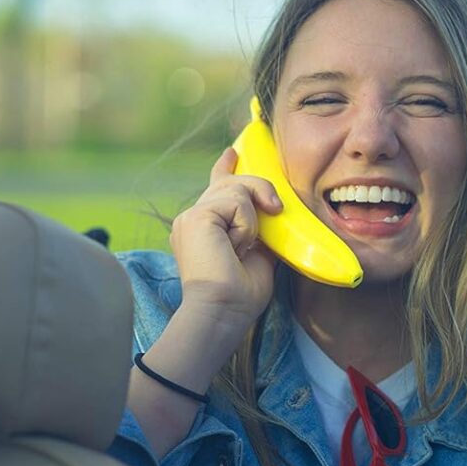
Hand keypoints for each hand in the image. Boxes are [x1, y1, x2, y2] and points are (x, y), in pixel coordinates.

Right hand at [170, 147, 282, 334]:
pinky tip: (235, 246)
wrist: (222, 312)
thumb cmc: (239, 296)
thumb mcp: (258, 257)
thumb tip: (274, 217)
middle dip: (259, 190)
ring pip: (238, 190)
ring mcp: (191, 216)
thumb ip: (261, 233)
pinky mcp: (197, 217)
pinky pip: (237, 202)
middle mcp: (194, 219)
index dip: (224, 168)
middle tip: (275, 209)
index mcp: (205, 228)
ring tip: (242, 248)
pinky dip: (246, 225)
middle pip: (232, 183)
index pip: (215, 189)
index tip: (232, 153)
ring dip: (252, 221)